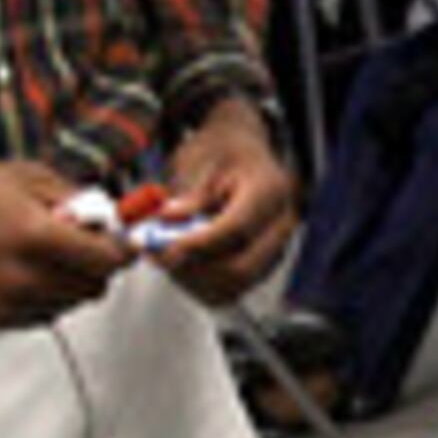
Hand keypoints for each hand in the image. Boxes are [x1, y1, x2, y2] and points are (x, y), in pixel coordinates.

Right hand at [0, 159, 128, 329]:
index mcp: (34, 236)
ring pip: (69, 304)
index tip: (123, 242)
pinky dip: (43, 296)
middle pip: (93, 288)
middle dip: (95, 265)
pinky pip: (41, 315)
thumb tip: (109, 217)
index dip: (121, 250)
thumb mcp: (22, 176)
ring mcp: (5, 302)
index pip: (106, 261)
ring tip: (40, 252)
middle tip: (80, 242)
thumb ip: (72, 198)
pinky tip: (20, 270)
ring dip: (68, 281)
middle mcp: (22, 277)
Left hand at [149, 101, 300, 305]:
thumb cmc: (224, 151)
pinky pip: (232, 289)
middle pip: (239, 267)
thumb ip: (187, 196)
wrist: (240, 148)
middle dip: (192, 267)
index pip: (236, 229)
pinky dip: (202, 284)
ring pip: (233, 286)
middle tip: (157, 255)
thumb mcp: (200, 160)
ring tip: (166, 257)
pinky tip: (183, 264)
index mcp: (270, 189)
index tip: (163, 247)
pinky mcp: (262, 266)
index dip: (196, 244)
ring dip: (193, 280)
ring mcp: (275, 248)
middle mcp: (280, 224)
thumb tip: (166, 221)